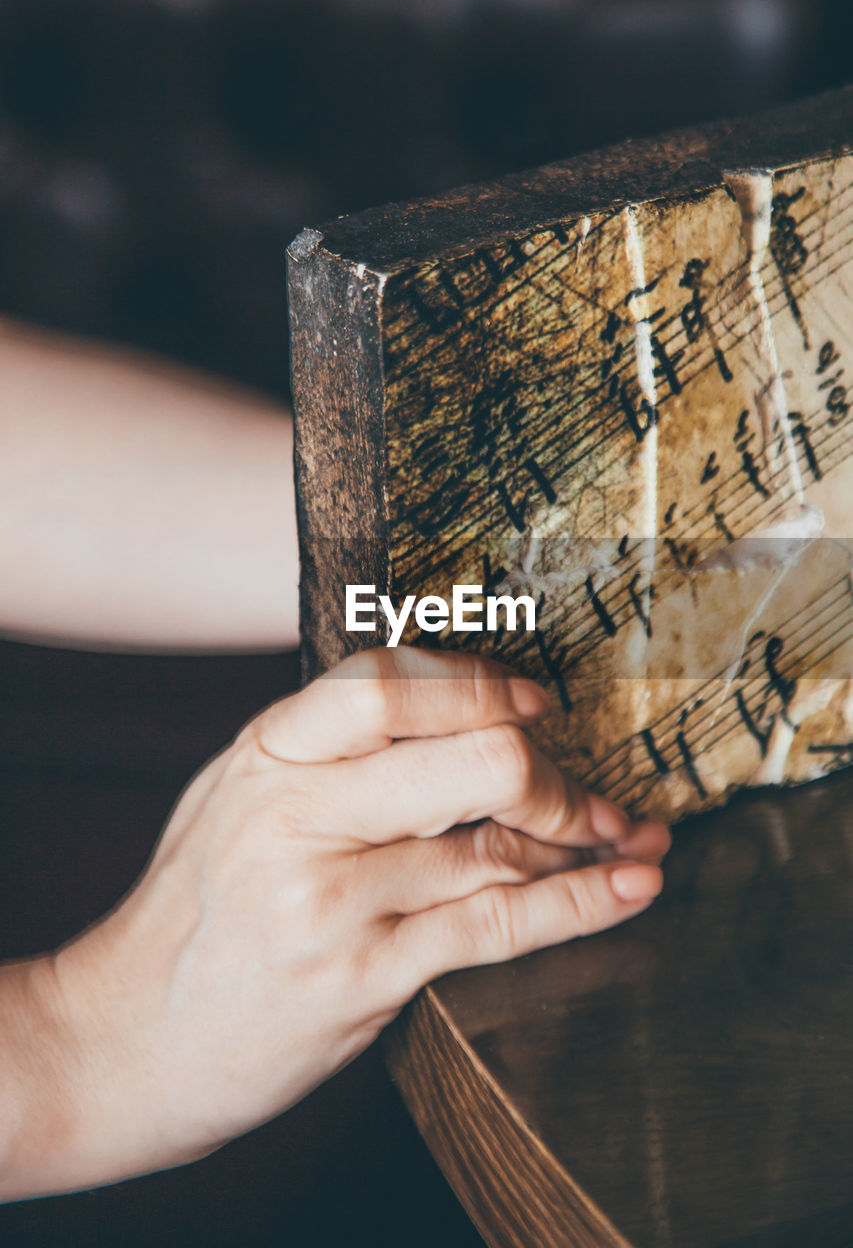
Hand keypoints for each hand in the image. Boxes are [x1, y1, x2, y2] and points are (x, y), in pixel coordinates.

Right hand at [6, 647, 667, 1197]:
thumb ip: (327, 750)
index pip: (394, 682)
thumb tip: (447, 705)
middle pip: (471, 758)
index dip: (483, 684)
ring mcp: (332, 899)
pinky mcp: (362, 977)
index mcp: (270, 753)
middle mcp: (299, 814)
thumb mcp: (237, 797)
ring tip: (630, 833)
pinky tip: (628, 889)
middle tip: (581, 792)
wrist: (124, 1036)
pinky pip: (496, 926)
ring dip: (584, 838)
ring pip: (497, 845)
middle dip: (551, 772)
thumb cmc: (194, 910)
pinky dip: (580, 905)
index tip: (534, 701)